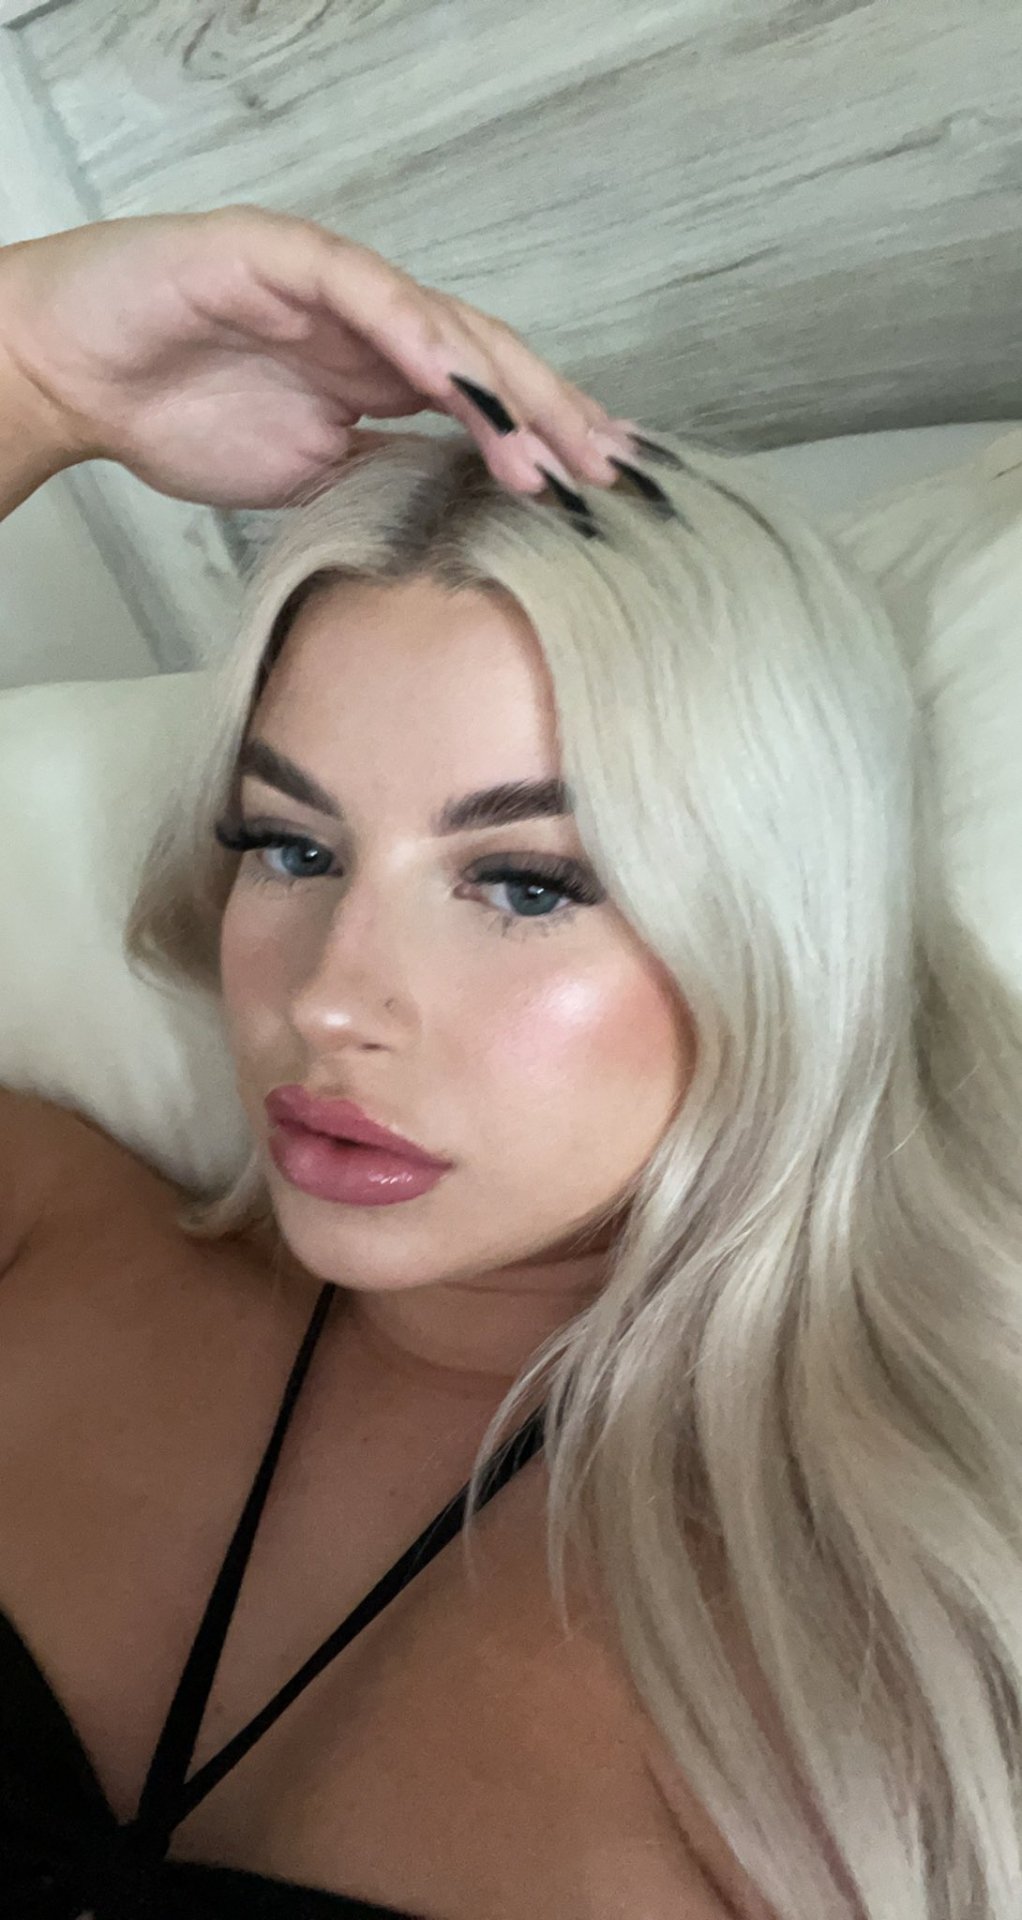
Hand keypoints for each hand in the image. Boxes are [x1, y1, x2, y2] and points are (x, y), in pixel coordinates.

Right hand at [0, 204, 637, 510]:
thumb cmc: (177, 416)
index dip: (545, 436)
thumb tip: (458, 511)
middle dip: (552, 414)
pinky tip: (459, 379)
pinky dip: (415, 333)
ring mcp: (334, 284)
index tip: (600, 486)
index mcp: (383, 372)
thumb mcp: (308, 477)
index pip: (487, 399)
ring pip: (444, 321)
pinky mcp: (281, 256)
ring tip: (544, 449)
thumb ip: (381, 477)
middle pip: (488, 357)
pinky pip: (364, 289)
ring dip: (500, 387)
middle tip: (607, 470)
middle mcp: (373, 322)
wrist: (75, 376)